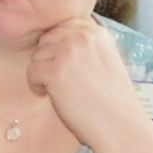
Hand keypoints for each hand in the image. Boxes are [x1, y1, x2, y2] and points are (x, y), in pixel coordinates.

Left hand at [26, 14, 152, 152]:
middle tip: (60, 81)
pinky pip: (32, 71)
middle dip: (49, 60)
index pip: (63, 27)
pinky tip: (52, 97)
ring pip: (37, 55)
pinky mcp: (55, 70)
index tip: (66, 68)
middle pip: (47, 39)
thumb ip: (86, 46)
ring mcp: (68, 52)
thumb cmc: (113, 101)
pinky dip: (37, 86)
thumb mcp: (107, 61)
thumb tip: (57, 41)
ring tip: (58, 90)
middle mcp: (83, 36)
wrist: (120, 125)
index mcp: (97, 32)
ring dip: (42, 74)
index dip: (59, 48)